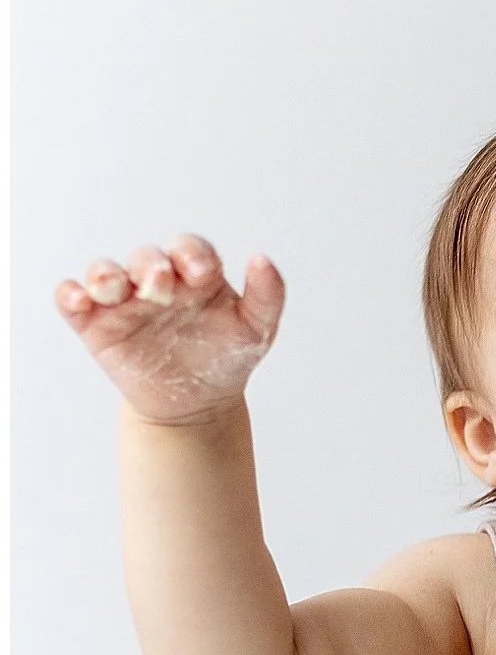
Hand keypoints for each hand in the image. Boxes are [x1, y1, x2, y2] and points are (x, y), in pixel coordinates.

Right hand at [54, 235, 285, 423]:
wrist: (198, 405)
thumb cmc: (226, 358)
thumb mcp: (256, 330)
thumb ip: (267, 295)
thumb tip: (262, 259)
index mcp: (195, 274)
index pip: (189, 249)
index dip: (192, 254)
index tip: (202, 273)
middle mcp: (158, 281)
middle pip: (147, 258)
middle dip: (152, 266)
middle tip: (160, 283)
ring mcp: (125, 302)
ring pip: (105, 273)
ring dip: (105, 274)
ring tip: (114, 287)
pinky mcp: (95, 325)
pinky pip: (73, 302)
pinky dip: (68, 295)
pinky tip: (77, 300)